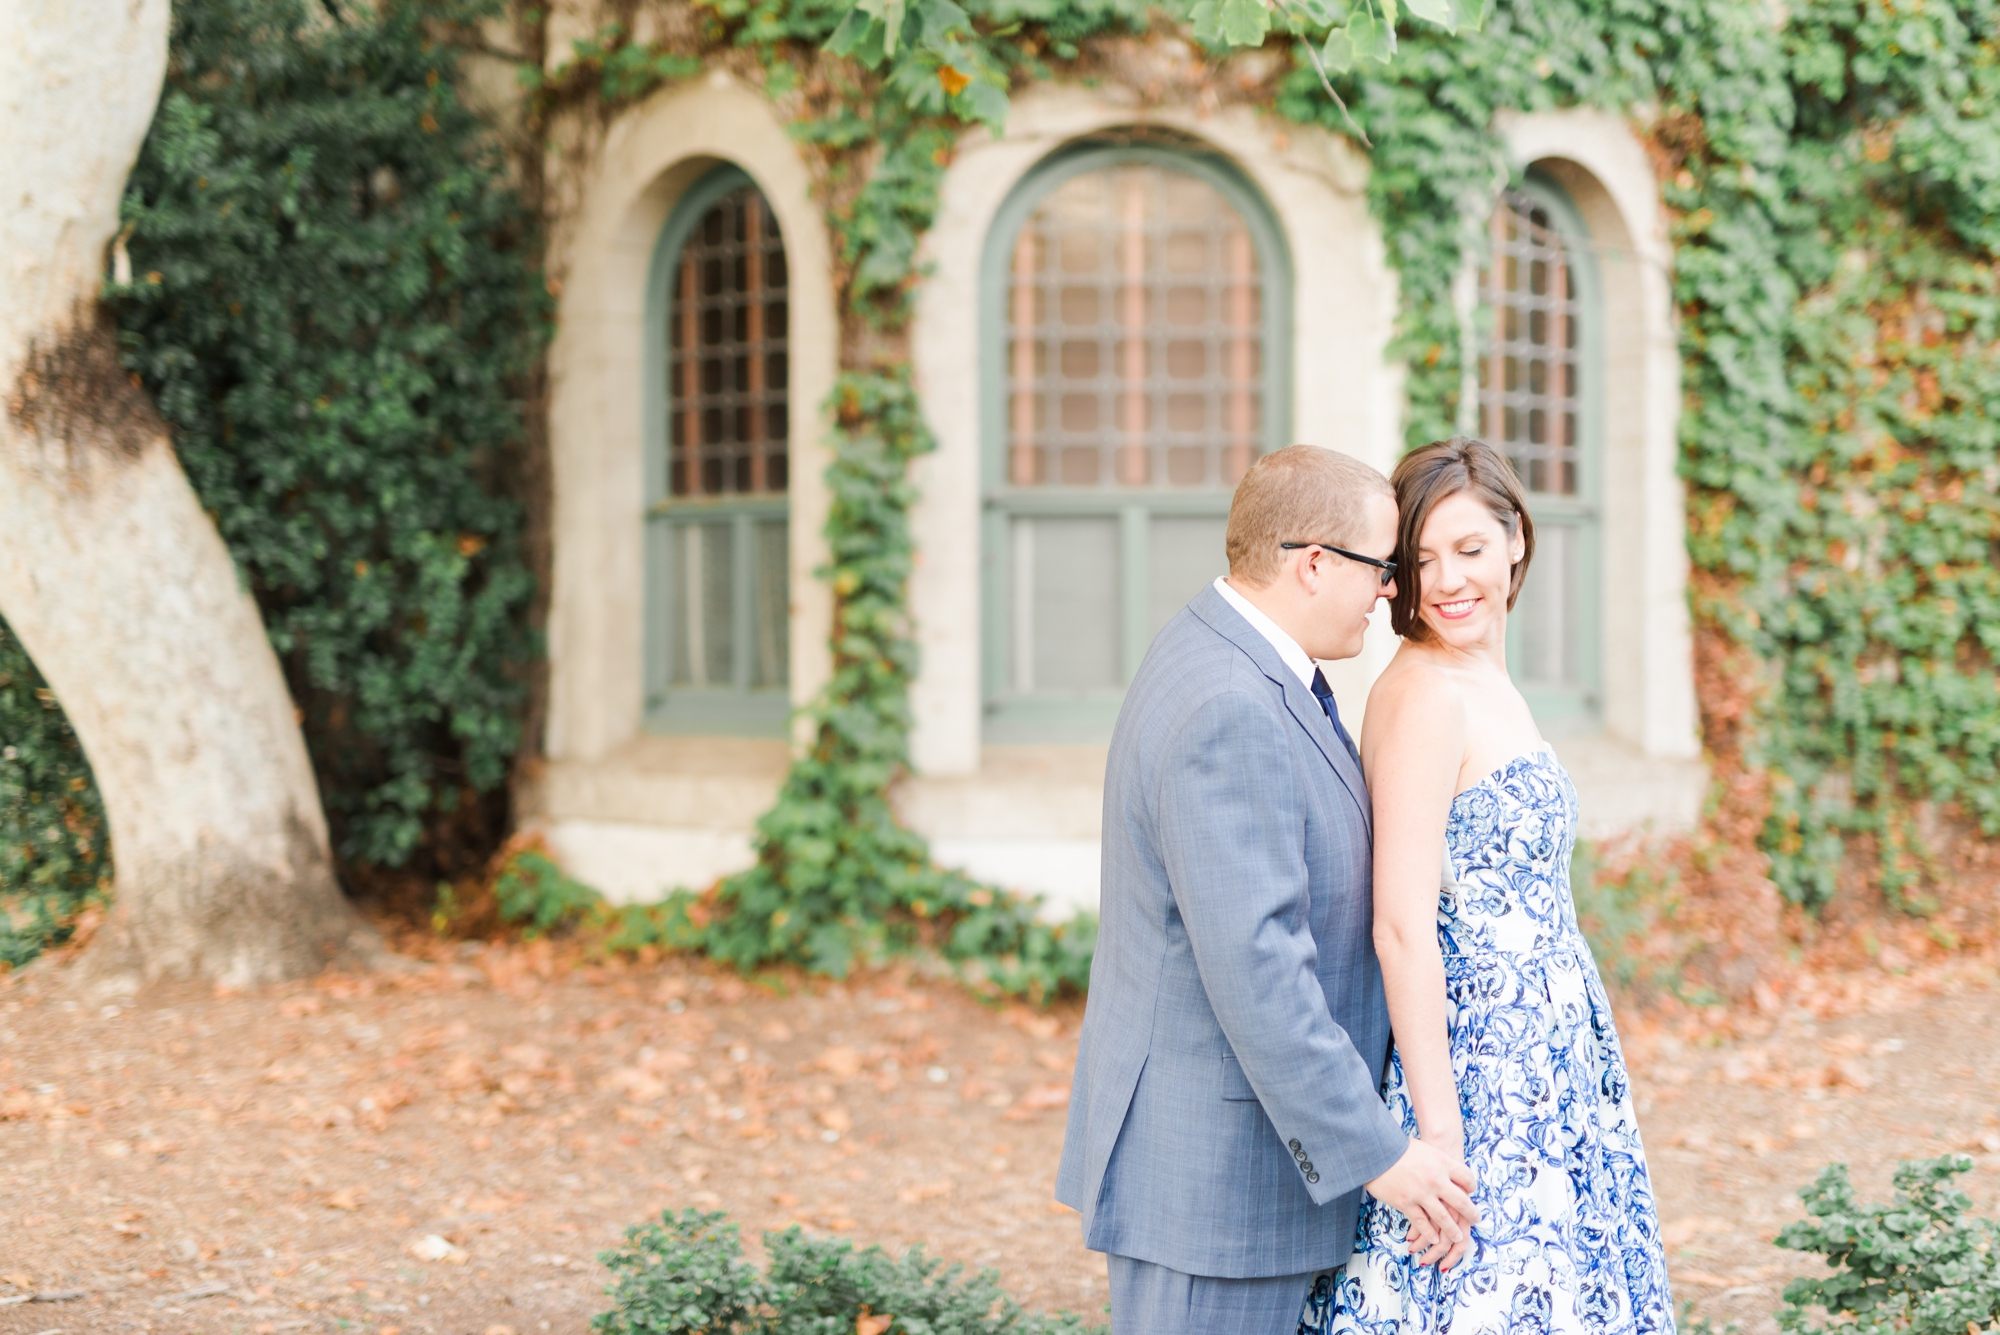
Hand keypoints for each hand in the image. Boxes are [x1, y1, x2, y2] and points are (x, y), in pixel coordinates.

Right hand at [1365, 1138, 1477, 1269]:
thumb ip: (1438, 1161)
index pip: (1467, 1178)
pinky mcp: (1406, 1203)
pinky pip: (1422, 1223)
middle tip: (1476, 1219)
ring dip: (1453, 1230)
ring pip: (1444, 1218)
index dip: (1471, 1187)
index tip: (1470, 1192)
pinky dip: (1430, 1233)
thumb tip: (1447, 1171)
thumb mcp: (1425, 1149)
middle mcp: (1436, 1180)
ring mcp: (1422, 1194)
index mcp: (1442, 1163)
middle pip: (1461, 1202)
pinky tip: (1435, 1239)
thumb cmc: (1399, 1147)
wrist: (1376, 1150)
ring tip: (1458, 1237)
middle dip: (1471, 1213)